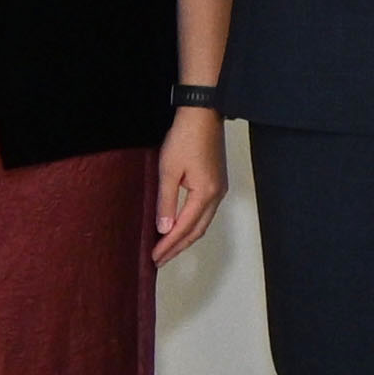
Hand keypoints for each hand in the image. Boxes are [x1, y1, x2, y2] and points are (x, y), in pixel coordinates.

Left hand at [149, 104, 227, 264]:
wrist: (202, 115)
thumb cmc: (184, 138)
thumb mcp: (168, 170)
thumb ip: (166, 201)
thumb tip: (164, 228)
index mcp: (205, 194)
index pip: (184, 228)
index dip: (168, 245)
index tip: (154, 257)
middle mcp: (216, 195)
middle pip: (197, 230)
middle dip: (178, 247)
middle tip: (160, 259)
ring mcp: (219, 189)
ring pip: (203, 223)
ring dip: (186, 237)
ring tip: (168, 248)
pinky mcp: (217, 183)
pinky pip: (205, 212)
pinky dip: (192, 224)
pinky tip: (180, 226)